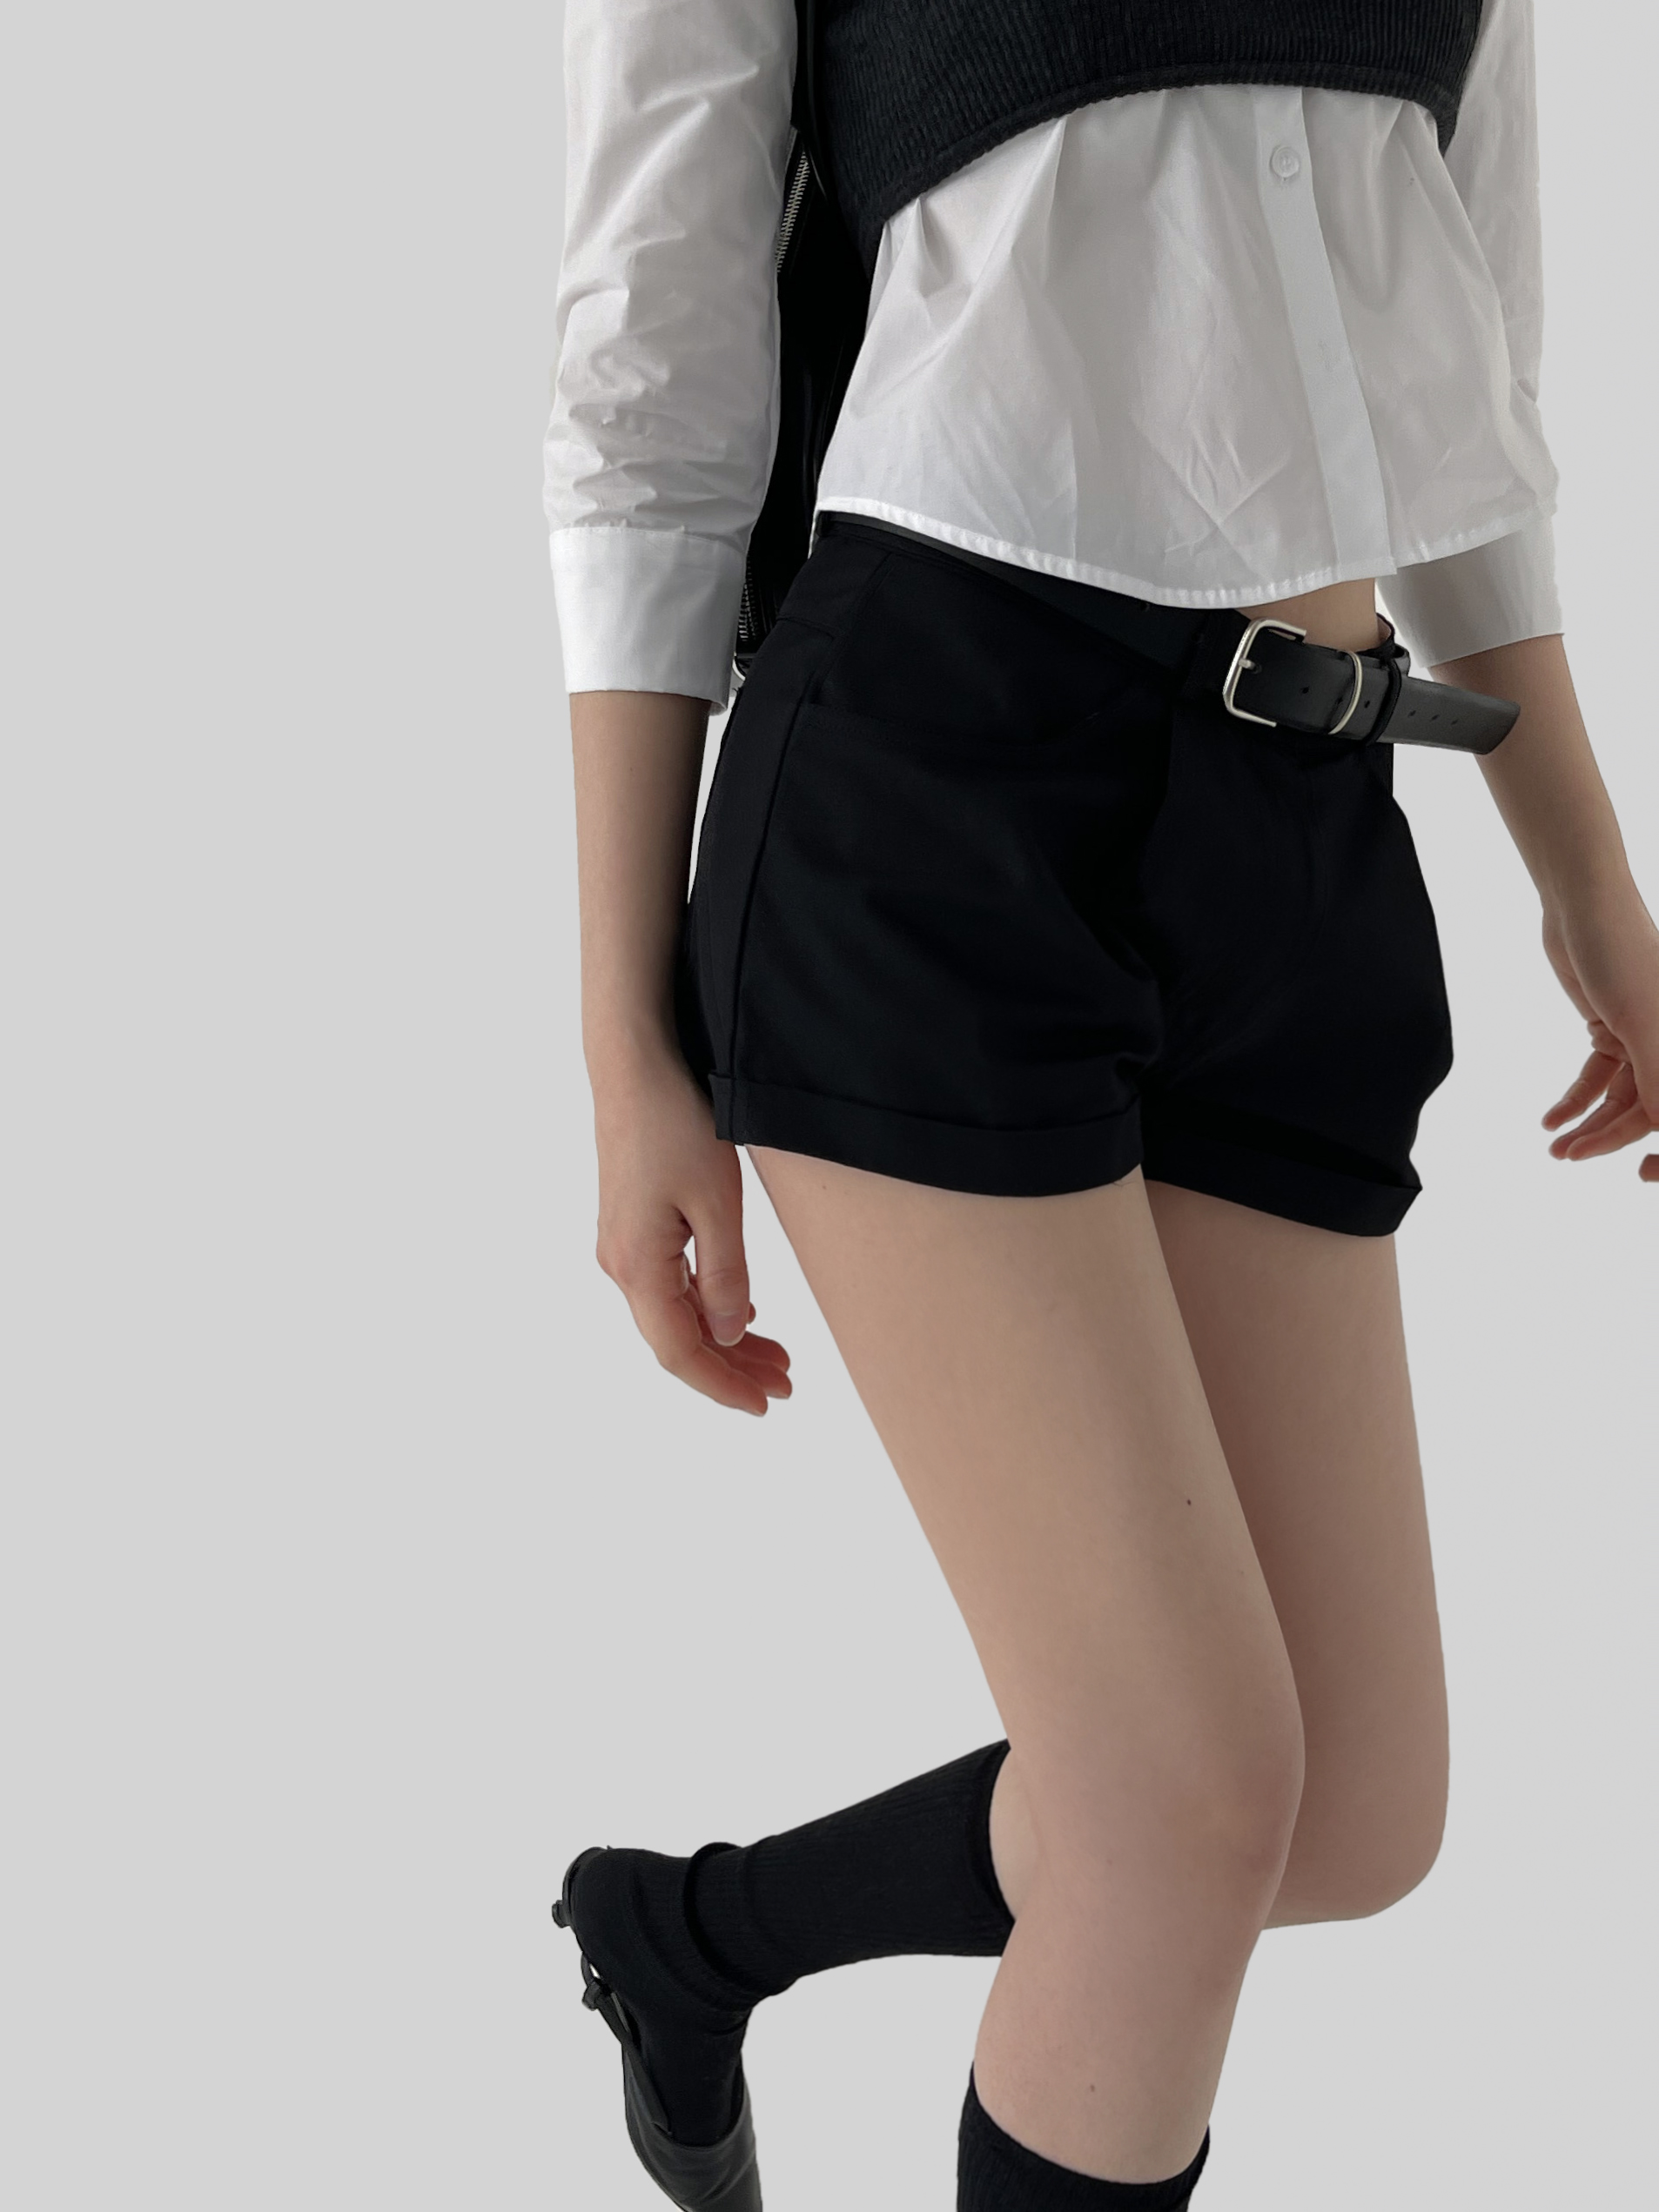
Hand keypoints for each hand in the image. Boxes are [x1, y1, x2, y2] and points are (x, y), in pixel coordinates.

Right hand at [592, 1046, 792, 1412]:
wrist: (634, 1063)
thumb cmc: (676, 1123)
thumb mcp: (717, 1203)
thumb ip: (725, 1276)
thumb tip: (727, 1337)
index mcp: (637, 1266)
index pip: (680, 1352)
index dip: (722, 1386)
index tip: (765, 1406)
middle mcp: (621, 1264)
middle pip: (677, 1338)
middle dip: (732, 1368)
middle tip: (786, 1384)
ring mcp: (624, 1244)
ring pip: (676, 1312)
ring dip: (724, 1338)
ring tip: (778, 1356)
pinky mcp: (634, 1224)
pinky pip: (671, 1284)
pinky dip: (708, 1305)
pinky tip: (743, 1314)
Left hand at [1539, 890, 1658, 1182]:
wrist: (1581, 905)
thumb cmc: (1621, 954)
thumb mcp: (1640, 1022)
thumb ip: (1658, 1080)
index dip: (1658, 1145)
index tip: (1643, 1176)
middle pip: (1648, 1109)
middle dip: (1610, 1137)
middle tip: (1568, 1157)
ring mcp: (1642, 1037)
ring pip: (1619, 1098)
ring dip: (1587, 1124)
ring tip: (1554, 1145)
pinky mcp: (1610, 1029)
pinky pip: (1597, 1078)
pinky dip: (1575, 1100)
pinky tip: (1550, 1120)